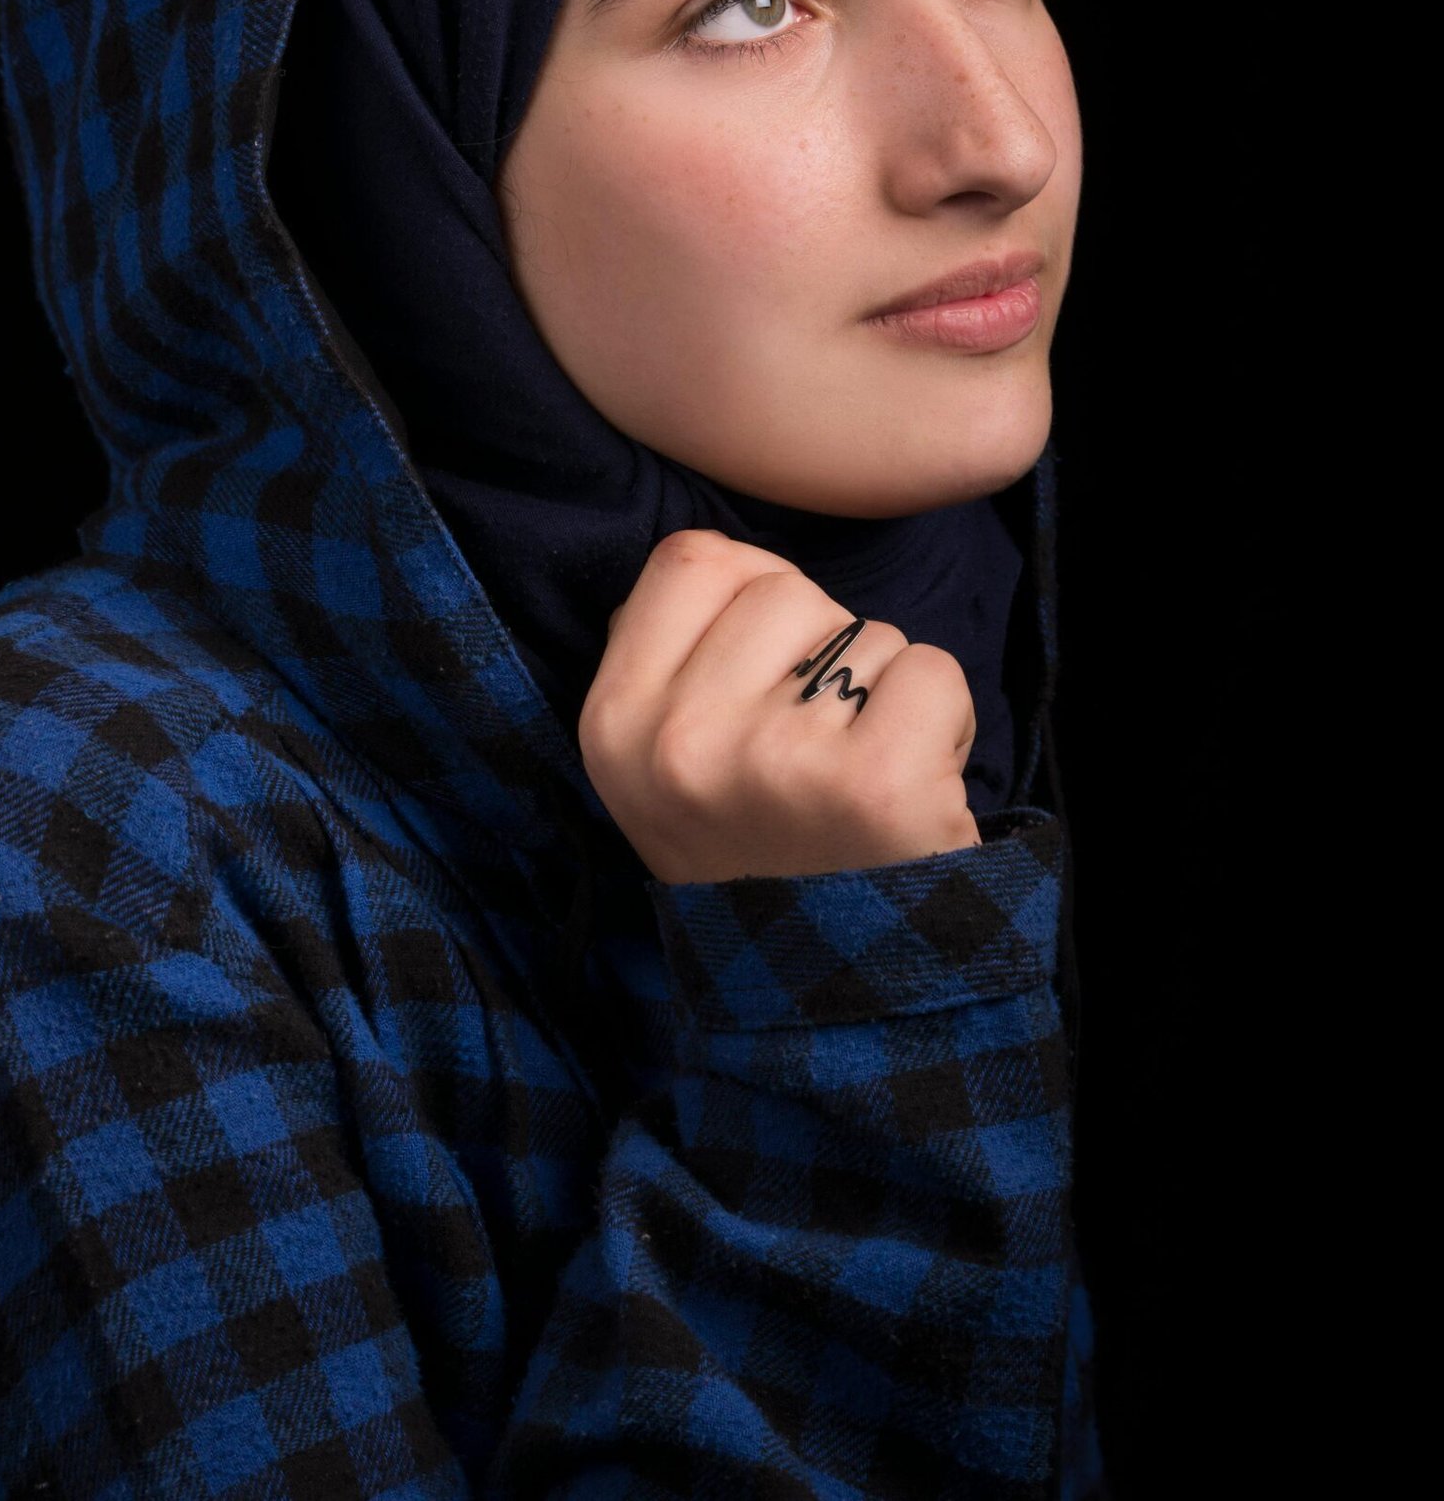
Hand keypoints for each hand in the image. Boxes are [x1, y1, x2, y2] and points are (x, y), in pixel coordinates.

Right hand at [579, 529, 980, 883]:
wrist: (824, 1000)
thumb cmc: (756, 854)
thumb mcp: (659, 764)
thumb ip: (673, 656)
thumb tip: (720, 566)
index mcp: (614, 721)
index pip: (694, 559)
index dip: (748, 600)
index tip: (761, 678)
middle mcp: (680, 739)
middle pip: (787, 590)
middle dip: (822, 651)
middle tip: (816, 751)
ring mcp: (778, 759)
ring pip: (867, 633)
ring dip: (884, 694)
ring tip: (858, 782)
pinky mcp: (877, 783)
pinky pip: (932, 672)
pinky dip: (945, 722)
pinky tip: (914, 790)